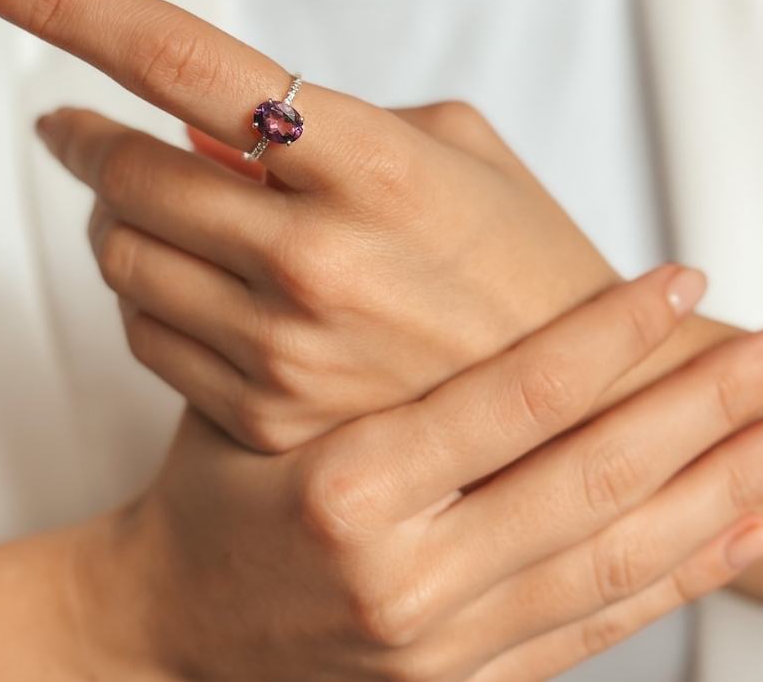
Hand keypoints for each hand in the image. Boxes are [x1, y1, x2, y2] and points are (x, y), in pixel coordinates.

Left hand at [0, 0, 630, 449]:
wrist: (577, 402)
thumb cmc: (519, 255)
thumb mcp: (452, 151)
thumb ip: (332, 120)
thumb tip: (202, 118)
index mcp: (375, 159)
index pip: (183, 58)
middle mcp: (319, 254)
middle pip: (125, 170)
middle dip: (85, 140)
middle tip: (76, 129)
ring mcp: (288, 346)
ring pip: (119, 258)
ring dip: (115, 219)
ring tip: (152, 210)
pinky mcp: (266, 414)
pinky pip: (145, 335)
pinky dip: (147, 296)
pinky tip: (193, 286)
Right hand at [113, 268, 762, 680]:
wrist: (171, 627)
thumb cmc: (207, 494)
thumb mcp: (247, 404)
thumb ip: (327, 337)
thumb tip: (388, 238)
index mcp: (347, 487)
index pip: (515, 398)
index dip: (608, 334)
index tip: (676, 281)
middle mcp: (406, 574)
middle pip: (589, 482)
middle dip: (697, 413)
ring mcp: (441, 644)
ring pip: (612, 563)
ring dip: (711, 495)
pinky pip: (592, 630)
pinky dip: (671, 580)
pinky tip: (726, 534)